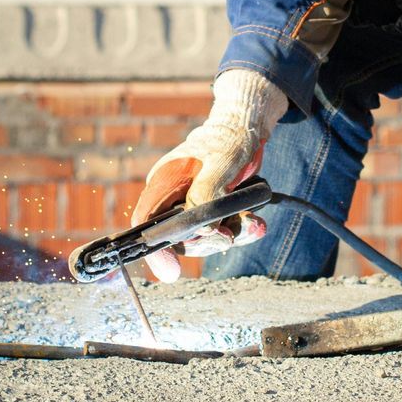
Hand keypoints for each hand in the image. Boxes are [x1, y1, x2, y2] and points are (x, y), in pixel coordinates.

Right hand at [128, 70, 287, 281]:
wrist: (246, 130)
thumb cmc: (228, 139)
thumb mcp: (222, 162)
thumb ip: (208, 192)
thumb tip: (202, 227)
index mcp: (164, 183)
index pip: (146, 222)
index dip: (154, 249)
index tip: (171, 271)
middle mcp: (174, 199)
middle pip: (179, 238)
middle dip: (208, 241)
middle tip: (230, 234)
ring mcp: (192, 207)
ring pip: (204, 238)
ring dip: (231, 235)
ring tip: (253, 222)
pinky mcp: (212, 211)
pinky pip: (222, 232)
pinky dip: (241, 230)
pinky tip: (256, 223)